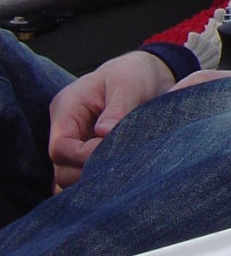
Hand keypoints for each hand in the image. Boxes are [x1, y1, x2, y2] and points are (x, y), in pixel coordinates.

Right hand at [47, 50, 174, 190]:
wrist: (145, 74)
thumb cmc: (133, 74)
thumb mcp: (127, 84)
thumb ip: (116, 109)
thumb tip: (103, 133)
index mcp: (66, 109)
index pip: (60, 148)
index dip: (84, 157)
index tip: (114, 153)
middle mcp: (66, 129)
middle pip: (61, 169)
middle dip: (88, 173)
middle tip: (120, 167)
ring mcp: (75, 143)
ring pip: (70, 178)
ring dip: (94, 180)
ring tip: (121, 173)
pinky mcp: (87, 154)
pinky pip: (83, 177)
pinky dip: (97, 181)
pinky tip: (118, 178)